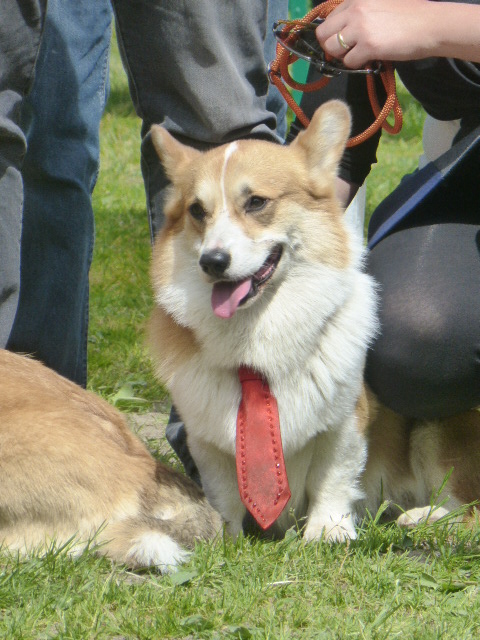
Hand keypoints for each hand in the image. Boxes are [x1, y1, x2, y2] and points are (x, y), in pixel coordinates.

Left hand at [315, 0, 479, 68]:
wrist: (432, 25)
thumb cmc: (410, 16)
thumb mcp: (380, 5)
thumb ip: (360, 14)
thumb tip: (344, 31)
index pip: (329, 19)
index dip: (333, 34)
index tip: (344, 41)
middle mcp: (355, 10)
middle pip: (324, 34)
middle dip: (332, 46)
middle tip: (346, 52)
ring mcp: (360, 28)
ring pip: (332, 49)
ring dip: (342, 56)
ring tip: (359, 55)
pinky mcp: (368, 45)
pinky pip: (348, 62)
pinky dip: (356, 65)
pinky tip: (370, 59)